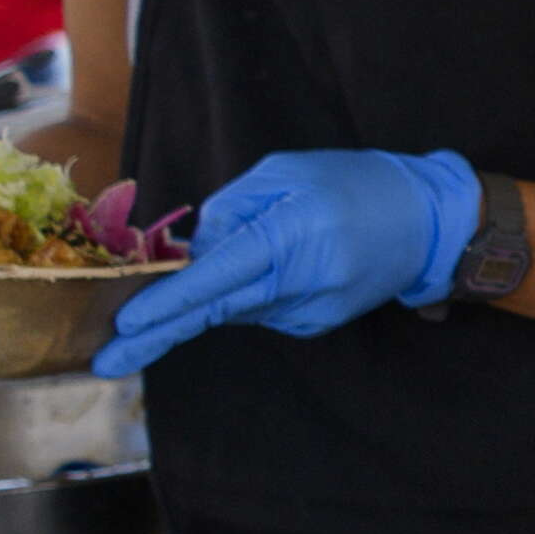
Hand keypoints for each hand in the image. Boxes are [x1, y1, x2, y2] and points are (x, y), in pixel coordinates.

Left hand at [97, 150, 480, 371]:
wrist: (430, 222)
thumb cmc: (355, 182)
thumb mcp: (286, 172)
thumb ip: (231, 209)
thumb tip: (192, 252)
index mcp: (292, 235)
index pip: (218, 276)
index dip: (169, 301)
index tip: (127, 323)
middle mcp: (301, 281)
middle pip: (213, 311)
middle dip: (156, 335)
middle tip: (104, 362)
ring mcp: (311, 309)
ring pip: (235, 305)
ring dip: (220, 288)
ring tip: (273, 247)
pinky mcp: (316, 322)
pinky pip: (260, 308)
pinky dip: (252, 290)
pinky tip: (287, 264)